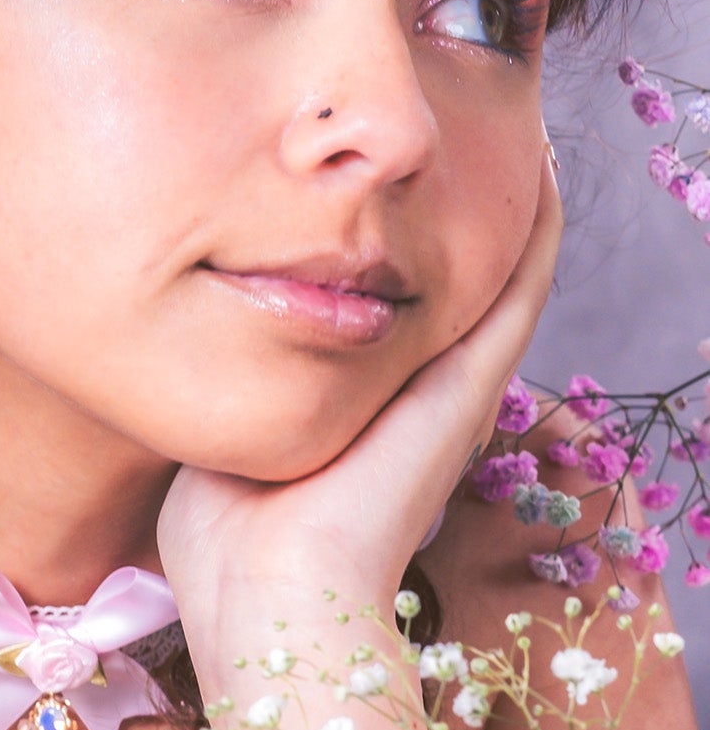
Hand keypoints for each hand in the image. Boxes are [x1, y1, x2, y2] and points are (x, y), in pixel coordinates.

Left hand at [158, 159, 562, 653]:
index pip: (382, 327)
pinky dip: (538, 233)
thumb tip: (186, 349)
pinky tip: (544, 173)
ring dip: (505, 216)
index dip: (384, 263)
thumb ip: (218, 395)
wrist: (269, 591)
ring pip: (496, 285)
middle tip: (451, 146)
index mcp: (356, 417)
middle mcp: (412, 403)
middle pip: (444, 296)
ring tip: (511, 137)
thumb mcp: (215, 445)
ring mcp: (447, 394)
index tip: (372, 195)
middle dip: (445, 226)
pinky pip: (521, 292)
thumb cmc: (225, 546)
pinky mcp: (470, 387)